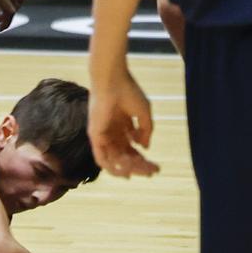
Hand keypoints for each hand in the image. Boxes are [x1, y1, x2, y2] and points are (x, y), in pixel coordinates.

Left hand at [87, 62, 158, 177]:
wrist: (113, 80)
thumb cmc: (128, 92)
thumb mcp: (144, 113)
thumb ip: (146, 131)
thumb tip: (145, 148)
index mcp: (123, 127)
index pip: (132, 150)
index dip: (144, 161)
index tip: (157, 168)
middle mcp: (112, 133)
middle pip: (125, 157)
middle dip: (140, 167)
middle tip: (152, 171)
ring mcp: (103, 135)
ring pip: (115, 161)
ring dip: (129, 169)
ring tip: (143, 169)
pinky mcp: (95, 136)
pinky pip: (102, 159)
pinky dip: (114, 167)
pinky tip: (128, 169)